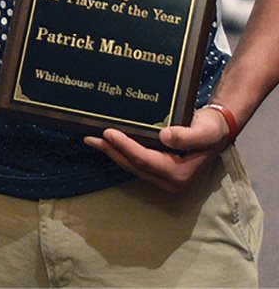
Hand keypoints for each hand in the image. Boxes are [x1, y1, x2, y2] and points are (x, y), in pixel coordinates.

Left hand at [84, 106, 231, 193]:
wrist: (218, 129)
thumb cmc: (212, 128)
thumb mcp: (205, 131)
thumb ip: (187, 135)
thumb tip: (164, 137)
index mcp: (181, 174)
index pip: (146, 160)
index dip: (126, 147)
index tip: (108, 132)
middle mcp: (171, 181)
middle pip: (135, 166)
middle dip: (112, 151)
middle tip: (90, 137)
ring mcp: (165, 177)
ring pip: (133, 166)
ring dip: (112, 152)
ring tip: (92, 139)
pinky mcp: (160, 169)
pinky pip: (136, 162)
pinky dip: (121, 152)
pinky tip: (108, 143)